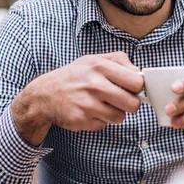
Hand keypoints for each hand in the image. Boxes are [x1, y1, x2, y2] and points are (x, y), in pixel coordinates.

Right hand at [12, 52, 143, 143]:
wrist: (45, 94)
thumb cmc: (75, 76)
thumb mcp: (94, 59)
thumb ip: (119, 60)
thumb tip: (139, 72)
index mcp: (100, 66)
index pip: (136, 82)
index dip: (138, 87)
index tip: (133, 88)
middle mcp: (94, 85)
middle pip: (132, 104)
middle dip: (130, 103)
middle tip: (122, 100)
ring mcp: (88, 104)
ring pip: (120, 117)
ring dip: (115, 113)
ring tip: (103, 104)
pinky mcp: (82, 120)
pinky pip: (104, 125)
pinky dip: (100, 120)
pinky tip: (90, 111)